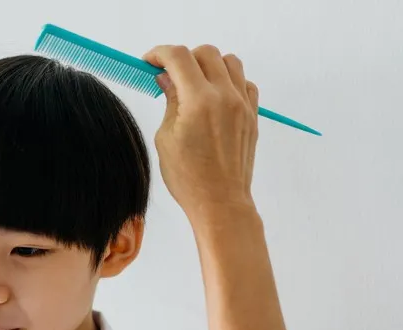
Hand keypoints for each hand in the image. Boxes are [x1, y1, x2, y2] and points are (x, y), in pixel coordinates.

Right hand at [143, 45, 259, 222]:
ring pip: (229, 62)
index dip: (159, 54)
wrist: (220, 202)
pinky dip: (229, 81)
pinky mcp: (252, 116)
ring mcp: (243, 105)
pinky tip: (215, 97)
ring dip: (209, 65)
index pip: (179, 57)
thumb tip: (167, 78)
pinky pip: (245, 83)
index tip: (149, 62)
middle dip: (183, 58)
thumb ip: (170, 100)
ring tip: (194, 84)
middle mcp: (225, 96)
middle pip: (205, 53)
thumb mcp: (166, 138)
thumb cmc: (189, 178)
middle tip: (169, 75)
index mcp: (199, 101)